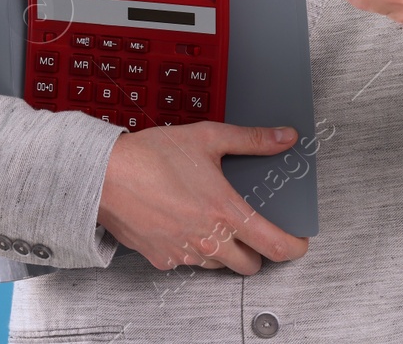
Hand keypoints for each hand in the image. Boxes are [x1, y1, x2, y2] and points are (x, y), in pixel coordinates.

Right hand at [97, 122, 308, 273]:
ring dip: (224, 251)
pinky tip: (184, 224)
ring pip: (219, 266)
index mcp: (225, 211)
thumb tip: (283, 137)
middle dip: (256, 251)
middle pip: (250, 265)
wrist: (105, 175)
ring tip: (212, 221)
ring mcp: (185, 253)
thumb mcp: (208, 137)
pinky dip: (193, 249)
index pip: (275, 245)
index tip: (297, 243)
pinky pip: (188, 263)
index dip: (294, 248)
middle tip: (251, 230)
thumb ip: (252, 140)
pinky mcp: (163, 260)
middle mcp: (208, 239)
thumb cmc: (152, 156)